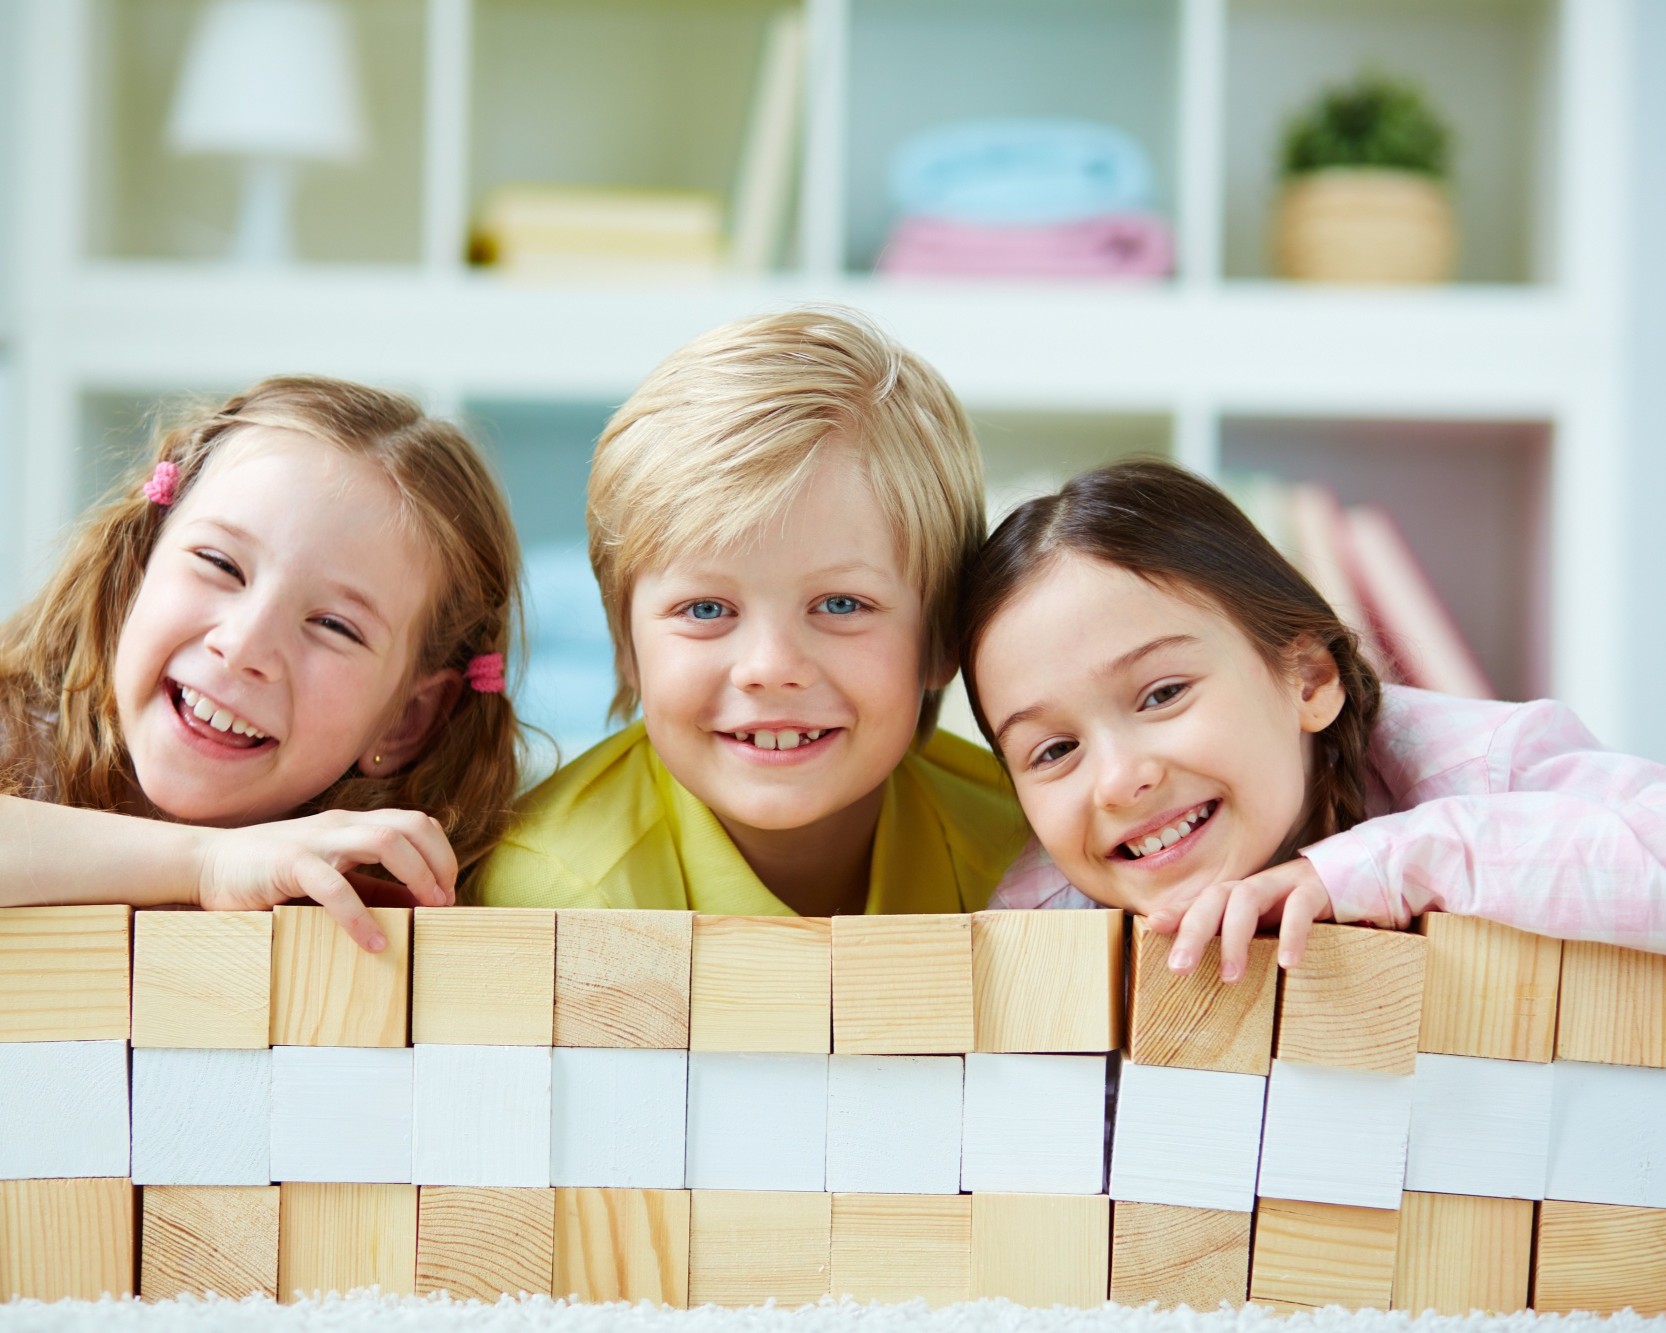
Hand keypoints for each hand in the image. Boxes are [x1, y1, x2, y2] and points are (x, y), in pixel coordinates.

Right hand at [195, 809, 457, 952]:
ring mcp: (317, 840)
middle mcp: (342, 824)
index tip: (447, 893)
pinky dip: (359, 915)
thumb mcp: (333, 876)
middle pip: (411, 825)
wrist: (207, 863)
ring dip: (417, 874)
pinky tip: (374, 941)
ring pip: (385, 840)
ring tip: (428, 910)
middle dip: (439, 861)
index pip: (416, 824)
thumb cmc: (272, 873)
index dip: (441, 854)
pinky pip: (334, 885)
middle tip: (445, 901)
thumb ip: (374, 887)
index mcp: (354, 825)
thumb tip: (420, 905)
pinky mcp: (290, 863)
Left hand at [1147, 857, 1333, 982]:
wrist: (1357, 880)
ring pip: (1247, 899)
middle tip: (1179, 968)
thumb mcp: (1268, 928)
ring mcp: (1285, 883)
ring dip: (1235, 937)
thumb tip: (1208, 971)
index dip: (1177, 913)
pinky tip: (1288, 962)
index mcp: (1240, 896)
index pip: (1201, 902)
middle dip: (1194, 930)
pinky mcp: (1317, 889)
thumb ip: (1239, 940)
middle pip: (1216, 898)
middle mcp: (1256, 886)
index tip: (1153, 928)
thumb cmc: (1303, 911)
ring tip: (1230, 976)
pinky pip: (1299, 907)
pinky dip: (1292, 933)